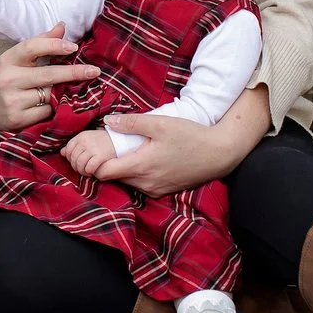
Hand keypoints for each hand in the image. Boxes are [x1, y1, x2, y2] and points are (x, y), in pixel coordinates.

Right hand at [0, 27, 93, 131]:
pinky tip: (57, 106)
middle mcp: (8, 79)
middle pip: (47, 74)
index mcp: (8, 60)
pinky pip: (47, 112)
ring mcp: (12, 100)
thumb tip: (62, 26)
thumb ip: (41, 43)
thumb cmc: (9, 79)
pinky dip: (55, 108)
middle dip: (74, 72)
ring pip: (50, 95)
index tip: (73, 46)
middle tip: (94, 71)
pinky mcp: (17, 119)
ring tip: (76, 89)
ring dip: (65, 92)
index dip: (53, 45)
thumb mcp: (19, 60)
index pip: (31, 47)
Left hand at [60, 129, 115, 177]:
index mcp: (81, 136)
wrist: (120, 140)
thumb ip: (74, 145)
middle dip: (75, 166)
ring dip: (81, 171)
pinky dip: (89, 172)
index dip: (69, 158)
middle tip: (81, 169)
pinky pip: (89, 167)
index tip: (75, 161)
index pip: (68, 149)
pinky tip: (92, 172)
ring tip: (86, 172)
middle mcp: (85, 141)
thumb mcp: (87, 139)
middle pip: (73, 158)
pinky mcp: (100, 156)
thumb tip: (62, 152)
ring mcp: (93, 148)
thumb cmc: (102, 141)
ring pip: (79, 164)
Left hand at [91, 87, 270, 194]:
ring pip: (126, 181)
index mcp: (140, 166)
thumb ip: (132, 122)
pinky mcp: (163, 191)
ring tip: (125, 149)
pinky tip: (142, 157)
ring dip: (120, 168)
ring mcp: (154, 190)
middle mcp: (145, 183)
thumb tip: (108, 121)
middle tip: (107, 145)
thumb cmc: (191, 136)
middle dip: (105, 163)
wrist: (219, 154)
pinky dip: (135, 173)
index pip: (102, 173)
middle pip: (112, 178)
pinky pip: (140, 184)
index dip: (92, 162)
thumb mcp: (161, 123)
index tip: (93, 148)